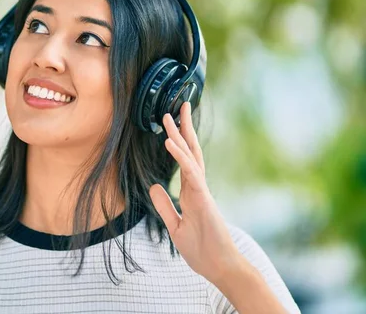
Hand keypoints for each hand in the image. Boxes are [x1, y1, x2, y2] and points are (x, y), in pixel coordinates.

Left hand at [149, 101, 240, 283]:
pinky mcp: (203, 198)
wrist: (219, 268)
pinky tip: (169, 142)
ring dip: (180, 134)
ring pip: (191, 156)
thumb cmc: (202, 250)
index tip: (170, 125)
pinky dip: (180, 156)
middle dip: (184, 128)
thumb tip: (154, 186)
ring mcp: (202, 191)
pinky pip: (190, 172)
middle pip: (191, 151)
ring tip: (170, 115)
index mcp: (192, 192)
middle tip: (179, 106)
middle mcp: (198, 187)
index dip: (178, 141)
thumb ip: (165, 206)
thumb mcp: (175, 226)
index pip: (185, 160)